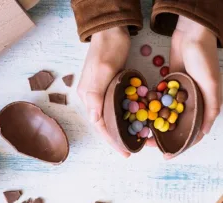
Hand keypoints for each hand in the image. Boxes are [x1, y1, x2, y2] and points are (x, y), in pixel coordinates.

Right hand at [77, 27, 130, 157]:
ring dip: (121, 128)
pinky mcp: (110, 85)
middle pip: (104, 123)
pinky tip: (135, 120)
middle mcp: (92, 97)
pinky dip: (125, 115)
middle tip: (132, 149)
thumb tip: (94, 120)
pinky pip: (117, 106)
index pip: (99, 125)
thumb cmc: (107, 49)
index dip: (112, 141)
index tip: (125, 152)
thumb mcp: (103, 71)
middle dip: (117, 138)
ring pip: (111, 116)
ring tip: (134, 138)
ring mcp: (101, 91)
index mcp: (88, 96)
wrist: (111, 30)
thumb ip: (96, 95)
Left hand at [147, 16, 222, 155]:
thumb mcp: (211, 83)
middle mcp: (193, 101)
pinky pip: (160, 100)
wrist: (192, 34)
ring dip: (156, 124)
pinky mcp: (169, 84)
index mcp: (206, 104)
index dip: (182, 145)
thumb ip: (210, 107)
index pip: (194, 132)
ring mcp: (180, 93)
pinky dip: (153, 107)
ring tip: (142, 132)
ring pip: (167, 115)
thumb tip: (205, 132)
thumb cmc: (204, 58)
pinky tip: (141, 114)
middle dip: (164, 137)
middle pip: (178, 126)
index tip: (167, 155)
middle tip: (149, 143)